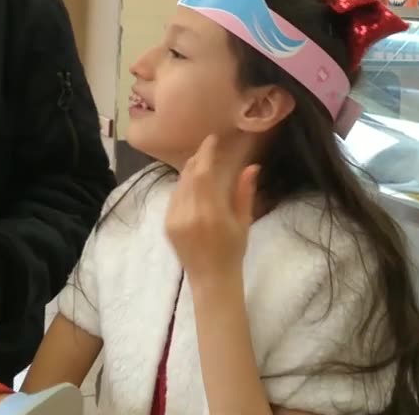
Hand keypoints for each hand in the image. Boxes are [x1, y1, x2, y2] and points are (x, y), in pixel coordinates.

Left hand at [165, 135, 259, 282]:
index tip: (212, 140)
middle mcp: (188, 214)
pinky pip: (174, 198)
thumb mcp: (243, 222)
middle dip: (198, 159)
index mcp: (210, 213)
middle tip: (209, 150)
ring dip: (190, 172)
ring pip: (180, 185)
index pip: (203, 174)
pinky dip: (183, 187)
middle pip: (189, 175)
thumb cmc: (233, 251)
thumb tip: (251, 166)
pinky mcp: (167, 225)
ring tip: (202, 165)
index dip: (206, 153)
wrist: (211, 279)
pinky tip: (193, 187)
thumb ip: (244, 192)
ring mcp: (174, 219)